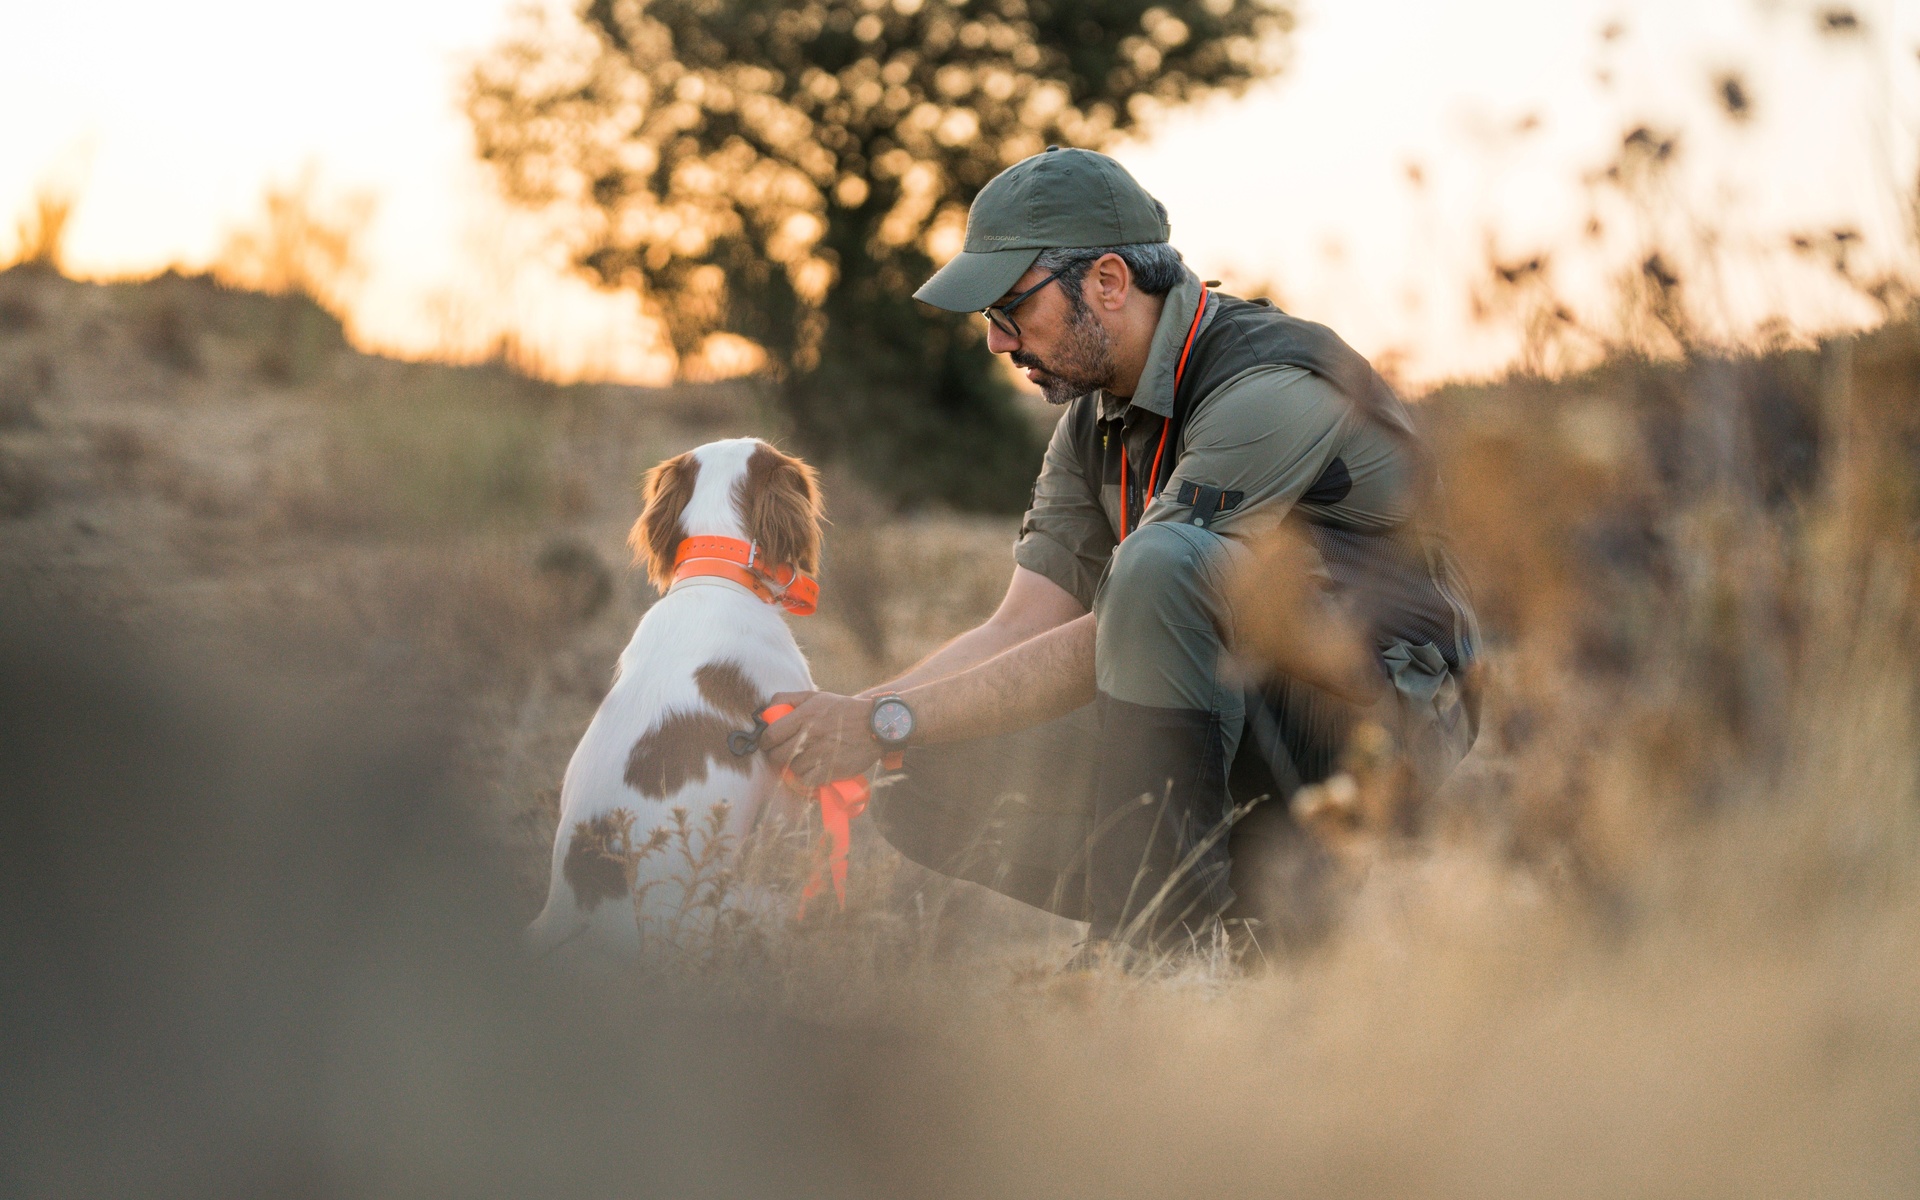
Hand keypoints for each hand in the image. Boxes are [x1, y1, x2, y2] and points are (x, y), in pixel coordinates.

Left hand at [758, 691, 883, 787]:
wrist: (875, 725)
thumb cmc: (842, 710)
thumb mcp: (816, 696)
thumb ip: (788, 698)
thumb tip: (765, 710)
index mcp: (805, 716)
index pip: (771, 734)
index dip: (765, 742)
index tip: (768, 743)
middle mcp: (812, 735)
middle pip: (778, 755)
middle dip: (776, 756)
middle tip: (781, 753)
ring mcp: (822, 754)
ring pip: (792, 769)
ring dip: (793, 766)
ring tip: (801, 760)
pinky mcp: (832, 770)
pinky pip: (806, 781)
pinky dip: (805, 778)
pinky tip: (810, 770)